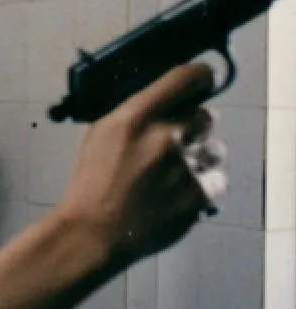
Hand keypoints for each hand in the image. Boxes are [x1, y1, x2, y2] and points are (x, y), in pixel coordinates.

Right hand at [57, 62, 224, 269]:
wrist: (94, 232)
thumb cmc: (92, 186)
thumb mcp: (100, 135)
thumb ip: (135, 114)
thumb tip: (163, 101)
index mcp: (134, 116)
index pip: (186, 78)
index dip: (200, 77)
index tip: (202, 81)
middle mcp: (163, 136)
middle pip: (205, 115)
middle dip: (194, 128)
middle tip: (177, 143)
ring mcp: (184, 166)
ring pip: (215, 149)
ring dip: (200, 157)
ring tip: (173, 174)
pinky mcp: (197, 194)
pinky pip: (216, 180)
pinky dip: (201, 186)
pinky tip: (177, 192)